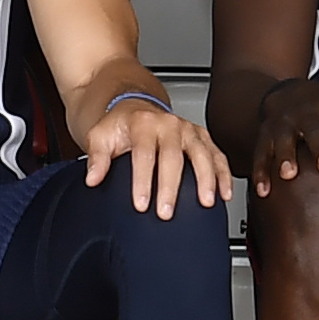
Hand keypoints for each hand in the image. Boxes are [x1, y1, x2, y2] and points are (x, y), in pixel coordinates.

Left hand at [82, 85, 234, 219]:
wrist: (135, 107)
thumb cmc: (120, 126)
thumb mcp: (100, 136)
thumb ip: (96, 158)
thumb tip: (93, 178)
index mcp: (143, 124)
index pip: (144, 155)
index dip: (142, 181)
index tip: (140, 204)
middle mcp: (169, 125)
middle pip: (173, 158)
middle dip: (171, 187)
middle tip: (167, 212)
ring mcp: (189, 131)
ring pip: (202, 154)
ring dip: (206, 179)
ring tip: (206, 202)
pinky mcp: (202, 137)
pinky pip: (218, 155)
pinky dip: (224, 174)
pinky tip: (225, 193)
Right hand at [242, 78, 318, 194]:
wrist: (292, 91)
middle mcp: (308, 113)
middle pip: (314, 129)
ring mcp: (285, 123)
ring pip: (284, 139)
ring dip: (285, 156)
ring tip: (288, 174)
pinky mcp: (266, 134)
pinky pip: (261, 152)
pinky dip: (260, 171)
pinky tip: (262, 191)